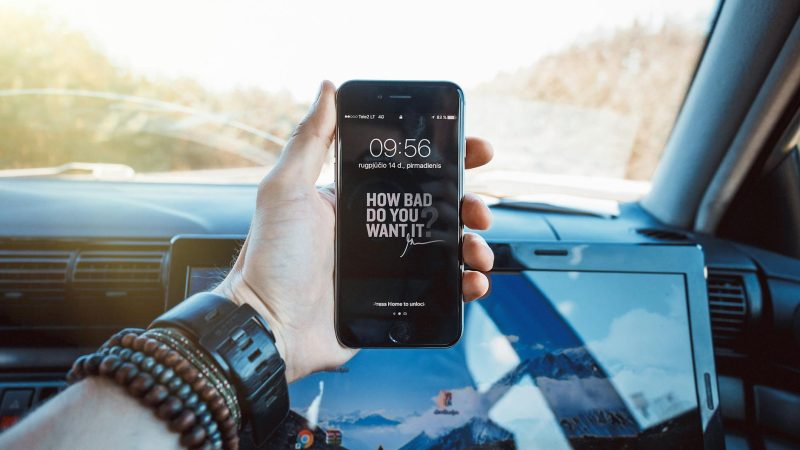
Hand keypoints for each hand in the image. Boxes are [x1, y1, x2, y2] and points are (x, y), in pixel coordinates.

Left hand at [214, 81, 493, 382]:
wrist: (270, 326)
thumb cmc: (272, 258)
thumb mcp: (286, 189)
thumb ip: (309, 140)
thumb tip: (328, 88)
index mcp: (356, 202)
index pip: (411, 172)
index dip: (447, 159)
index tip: (475, 150)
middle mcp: (376, 232)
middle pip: (438, 211)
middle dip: (469, 204)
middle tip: (480, 209)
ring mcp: (388, 268)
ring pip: (446, 251)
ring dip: (474, 245)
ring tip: (478, 251)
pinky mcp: (396, 302)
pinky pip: (441, 292)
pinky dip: (465, 286)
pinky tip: (473, 283)